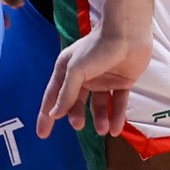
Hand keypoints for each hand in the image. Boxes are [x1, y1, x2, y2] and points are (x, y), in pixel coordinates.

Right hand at [39, 20, 146, 138]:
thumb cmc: (97, 48)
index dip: (47, 115)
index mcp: (67, 69)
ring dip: (99, 119)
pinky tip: (115, 129)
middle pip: (75, 103)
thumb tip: (54, 114)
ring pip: (97, 106)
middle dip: (75, 115)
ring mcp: (103, 80)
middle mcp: (84, 76)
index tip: (42, 134)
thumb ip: (66, 93)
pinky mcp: (121, 83)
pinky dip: (116, 117)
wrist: (127, 34)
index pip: (53, 96)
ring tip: (102, 130)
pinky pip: (117, 103)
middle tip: (78, 126)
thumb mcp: (76, 70)